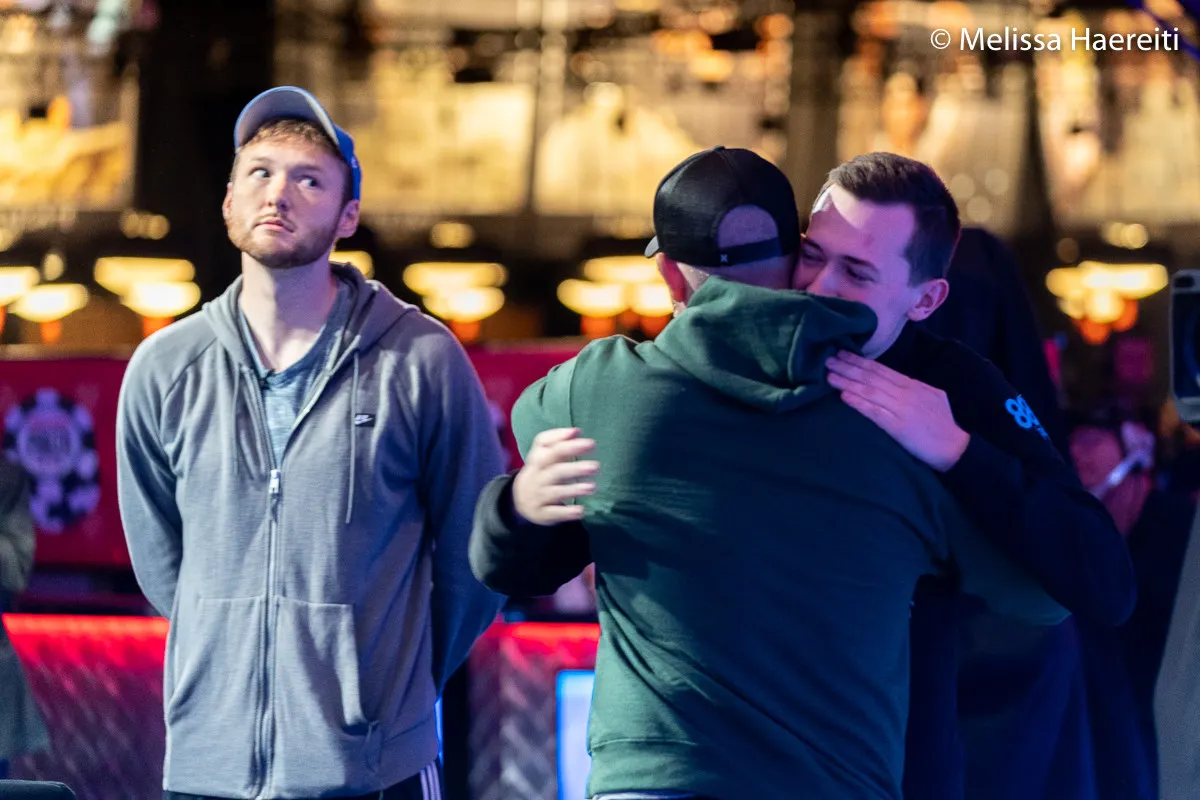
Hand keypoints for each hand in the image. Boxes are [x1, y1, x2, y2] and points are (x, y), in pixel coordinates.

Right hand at [512, 428, 599, 524]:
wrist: (519, 500)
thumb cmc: (539, 471)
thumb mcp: (541, 453)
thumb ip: (556, 440)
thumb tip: (576, 431)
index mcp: (538, 461)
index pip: (552, 451)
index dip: (570, 446)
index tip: (591, 443)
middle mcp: (538, 478)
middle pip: (555, 472)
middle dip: (575, 469)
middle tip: (596, 466)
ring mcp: (539, 496)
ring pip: (555, 492)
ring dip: (574, 490)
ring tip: (592, 487)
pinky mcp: (542, 513)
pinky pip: (553, 513)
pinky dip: (566, 512)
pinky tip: (581, 511)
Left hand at [825, 351, 969, 471]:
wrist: (957, 446)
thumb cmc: (944, 424)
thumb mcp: (932, 398)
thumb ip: (912, 389)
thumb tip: (895, 382)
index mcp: (913, 385)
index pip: (881, 369)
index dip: (860, 361)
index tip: (843, 353)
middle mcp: (905, 393)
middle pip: (871, 377)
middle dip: (848, 366)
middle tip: (828, 358)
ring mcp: (901, 409)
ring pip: (869, 391)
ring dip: (847, 382)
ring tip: (829, 375)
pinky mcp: (898, 427)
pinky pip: (875, 413)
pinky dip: (859, 403)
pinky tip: (844, 397)